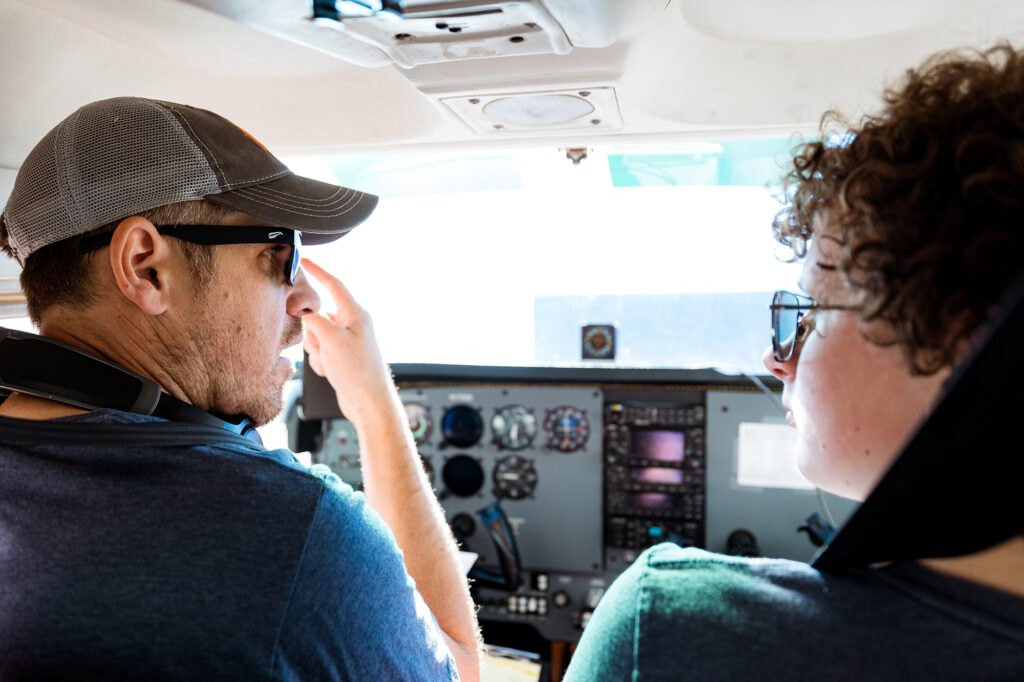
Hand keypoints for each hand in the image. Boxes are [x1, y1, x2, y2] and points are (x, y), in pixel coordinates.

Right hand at [301, 258, 395, 423]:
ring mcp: (348, 341)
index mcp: (356, 314)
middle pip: (319, 316)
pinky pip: (321, 352)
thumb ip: (314, 320)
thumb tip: (306, 313)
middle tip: (325, 348)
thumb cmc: (357, 371)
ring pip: (316, 336)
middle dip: (314, 334)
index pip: (334, 285)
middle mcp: (353, 325)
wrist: (368, 402)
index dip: (318, 271)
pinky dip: (321, 362)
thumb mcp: (331, 340)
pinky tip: (332, 372)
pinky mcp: (343, 356)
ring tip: (331, 363)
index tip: (304, 260)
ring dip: (317, 351)